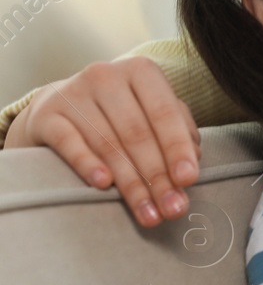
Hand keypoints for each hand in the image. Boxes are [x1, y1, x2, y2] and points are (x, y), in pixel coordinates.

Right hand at [3, 59, 199, 227]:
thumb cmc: (118, 113)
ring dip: (131, 184)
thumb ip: (177, 128)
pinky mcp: (46, 115)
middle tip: (173, 208)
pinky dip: (88, 164)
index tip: (189, 180)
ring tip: (148, 213)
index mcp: (140, 71)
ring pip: (108, 144)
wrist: (56, 107)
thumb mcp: (149, 111)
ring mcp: (72, 93)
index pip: (164, 113)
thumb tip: (194, 158)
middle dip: (158, 176)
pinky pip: (69, 143)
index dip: (178, 148)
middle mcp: (106, 76)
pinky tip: (104, 185)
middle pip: (137, 134)